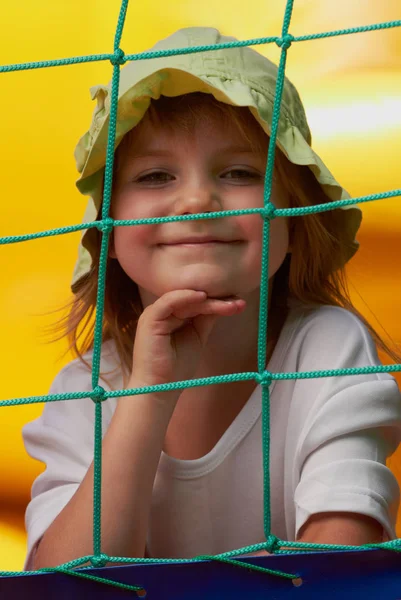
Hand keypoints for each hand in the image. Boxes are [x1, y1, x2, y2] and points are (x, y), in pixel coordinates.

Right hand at [130, 289, 245, 396]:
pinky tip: (203, 297)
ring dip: (208, 300)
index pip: (195, 302)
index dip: (216, 300)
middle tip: (239, 302)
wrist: (159, 389)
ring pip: (184, 298)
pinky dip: (186, 297)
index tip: (238, 302)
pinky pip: (169, 302)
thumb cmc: (176, 368)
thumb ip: (205, 319)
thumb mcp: (197, 337)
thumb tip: (224, 303)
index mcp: (171, 315)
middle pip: (191, 299)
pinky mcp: (150, 319)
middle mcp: (162, 311)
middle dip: (217, 299)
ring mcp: (154, 313)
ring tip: (230, 302)